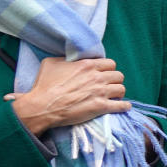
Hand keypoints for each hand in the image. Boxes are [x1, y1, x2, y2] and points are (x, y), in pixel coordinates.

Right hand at [5, 57, 130, 134]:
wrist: (42, 106)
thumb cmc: (44, 85)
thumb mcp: (52, 63)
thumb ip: (65, 59)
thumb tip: (70, 60)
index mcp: (87, 65)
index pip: (110, 63)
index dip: (108, 69)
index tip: (104, 74)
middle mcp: (97, 77)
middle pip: (118, 75)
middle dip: (115, 81)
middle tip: (109, 86)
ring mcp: (100, 92)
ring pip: (122, 89)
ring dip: (119, 93)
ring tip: (115, 96)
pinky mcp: (101, 106)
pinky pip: (121, 105)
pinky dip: (124, 106)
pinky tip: (123, 106)